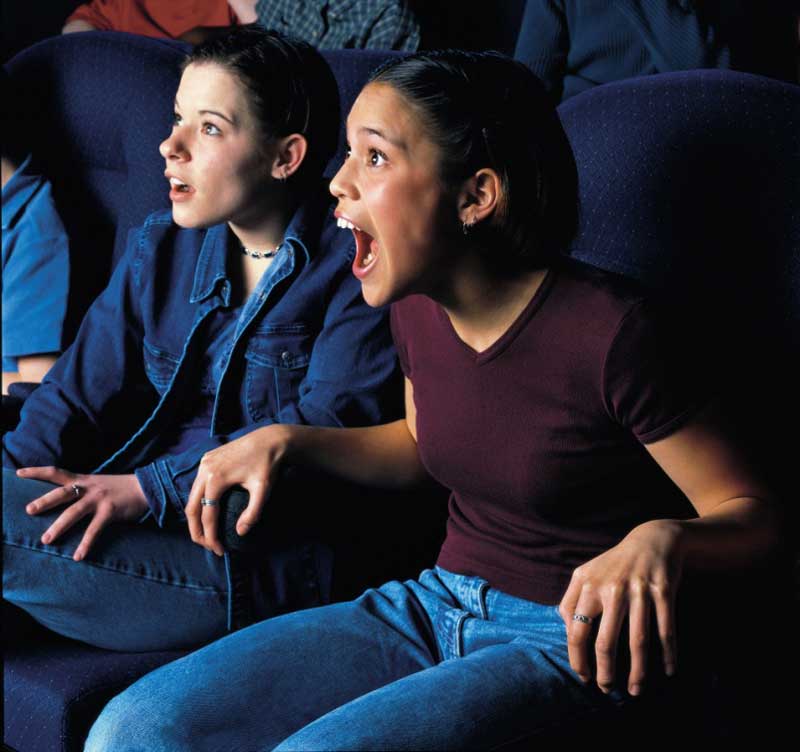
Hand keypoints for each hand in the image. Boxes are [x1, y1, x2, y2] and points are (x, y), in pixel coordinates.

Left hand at [18, 467, 148, 560]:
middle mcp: (90, 487)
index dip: (37, 471)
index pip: (57, 472)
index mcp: (85, 479)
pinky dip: (85, 544)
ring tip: (45, 540)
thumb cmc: (122, 488)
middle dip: (45, 501)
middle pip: (62, 492)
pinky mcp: (110, 511)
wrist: (148, 487)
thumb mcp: (100, 484)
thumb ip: (84, 489)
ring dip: (59, 526)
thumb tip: (67, 501)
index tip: (19, 473)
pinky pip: (95, 530)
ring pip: (74, 512)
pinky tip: (78, 556)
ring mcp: (100, 499)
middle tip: (29, 510)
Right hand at [185, 424, 291, 555]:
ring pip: (192, 497)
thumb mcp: (263, 490)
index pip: (208, 516)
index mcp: (216, 479)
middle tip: (209, 547)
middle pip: (192, 509)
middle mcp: (204, 470)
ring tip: (207, 535)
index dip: (212, 537)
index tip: (220, 551)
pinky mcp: (207, 459)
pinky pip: (197, 485)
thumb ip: (252, 513)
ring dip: (197, 518)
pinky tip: (208, 513)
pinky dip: (199, 502)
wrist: (270, 439)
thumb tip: (239, 533)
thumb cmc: (268, 464)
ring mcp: (204, 463)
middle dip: (197, 532)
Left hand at [558, 519, 684, 695]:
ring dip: (637, 671)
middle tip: (607, 689)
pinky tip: (668, 671)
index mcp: (588, 585)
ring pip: (638, 641)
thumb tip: (566, 631)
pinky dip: (668, 653)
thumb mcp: (586, 574)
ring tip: (635, 690)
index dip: (578, 658)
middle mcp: (611, 588)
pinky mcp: (663, 592)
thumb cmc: (614, 564)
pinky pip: (665, 630)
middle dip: (605, 672)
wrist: (652, 539)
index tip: (583, 676)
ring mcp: (638, 590)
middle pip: (605, 641)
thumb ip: (571, 600)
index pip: (576, 630)